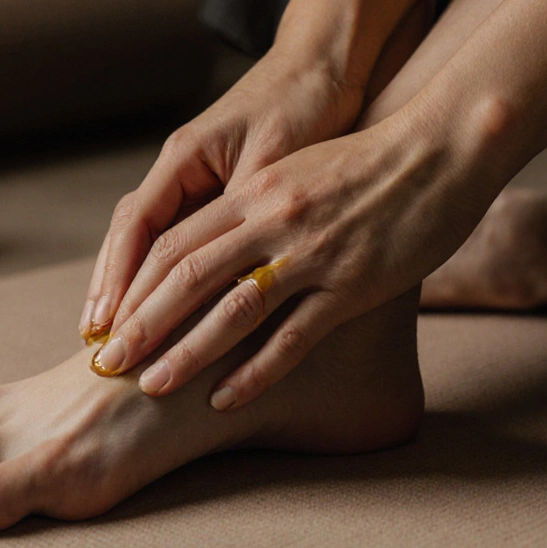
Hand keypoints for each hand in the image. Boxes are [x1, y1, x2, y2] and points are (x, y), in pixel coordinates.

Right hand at [79, 47, 366, 342]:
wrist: (321, 67)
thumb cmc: (302, 102)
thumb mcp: (276, 154)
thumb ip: (247, 205)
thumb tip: (227, 264)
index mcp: (185, 156)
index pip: (137, 224)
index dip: (121, 276)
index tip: (109, 321)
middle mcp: (179, 170)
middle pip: (128, 237)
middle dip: (111, 291)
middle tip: (98, 344)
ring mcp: (193, 182)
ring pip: (147, 242)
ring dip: (129, 289)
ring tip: (112, 336)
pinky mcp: (216, 194)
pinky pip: (180, 242)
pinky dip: (164, 278)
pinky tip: (160, 312)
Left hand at [88, 107, 497, 410]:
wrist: (441, 147)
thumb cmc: (367, 163)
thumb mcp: (293, 173)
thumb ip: (250, 208)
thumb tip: (211, 249)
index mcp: (253, 192)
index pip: (172, 241)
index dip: (131, 285)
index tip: (106, 321)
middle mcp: (272, 219)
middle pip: (186, 275)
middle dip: (140, 323)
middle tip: (105, 364)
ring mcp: (313, 252)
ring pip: (232, 309)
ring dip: (186, 352)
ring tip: (151, 387)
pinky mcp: (353, 284)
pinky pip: (293, 337)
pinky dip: (254, 372)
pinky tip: (224, 400)